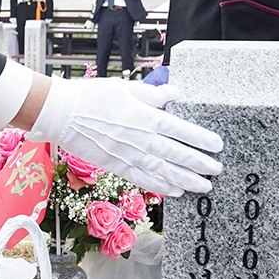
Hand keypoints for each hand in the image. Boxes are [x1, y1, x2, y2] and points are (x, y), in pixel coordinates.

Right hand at [28, 77, 222, 196]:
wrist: (61, 114)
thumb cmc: (91, 96)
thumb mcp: (125, 87)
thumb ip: (153, 94)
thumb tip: (175, 92)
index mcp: (144, 117)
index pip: (180, 130)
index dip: (201, 139)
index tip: (217, 145)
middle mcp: (139, 139)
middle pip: (176, 154)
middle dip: (199, 163)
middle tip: (217, 169)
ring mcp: (128, 155)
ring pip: (163, 171)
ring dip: (186, 179)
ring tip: (204, 186)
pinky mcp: (116, 165)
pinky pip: (143, 179)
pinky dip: (161, 187)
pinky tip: (175, 191)